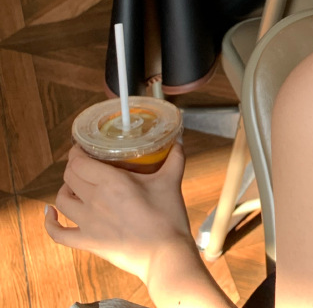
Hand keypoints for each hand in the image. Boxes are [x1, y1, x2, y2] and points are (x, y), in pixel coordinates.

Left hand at [45, 142, 199, 286]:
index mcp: (112, 181)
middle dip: (73, 166)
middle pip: (69, 177)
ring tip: (75, 184)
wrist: (165, 254)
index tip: (83, 146)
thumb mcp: (171, 181)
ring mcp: (88, 223)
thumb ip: (174, 158)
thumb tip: (177, 141)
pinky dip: (50, 222)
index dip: (77, 151)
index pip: (80, 161)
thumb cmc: (167, 217)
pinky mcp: (88, 242)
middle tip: (84, 162)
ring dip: (65, 188)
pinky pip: (59, 233)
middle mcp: (95, 200)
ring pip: (62, 200)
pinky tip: (50, 213)